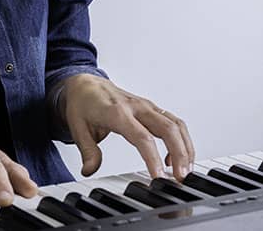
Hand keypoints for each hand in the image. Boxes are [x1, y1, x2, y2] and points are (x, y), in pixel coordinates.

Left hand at [61, 74, 194, 180]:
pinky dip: (181, 140)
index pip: (142, 137)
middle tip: (181, 178)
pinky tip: (173, 158)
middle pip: (167, 128)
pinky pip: (174, 122)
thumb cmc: (83, 104)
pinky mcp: (152, 108)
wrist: (86, 84)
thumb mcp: (77, 128)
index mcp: (117, 112)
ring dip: (185, 148)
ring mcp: (147, 106)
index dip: (153, 158)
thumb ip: (87, 151)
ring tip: (185, 171)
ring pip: (176, 124)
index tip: (159, 177)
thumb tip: (89, 170)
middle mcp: (136, 107)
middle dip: (179, 154)